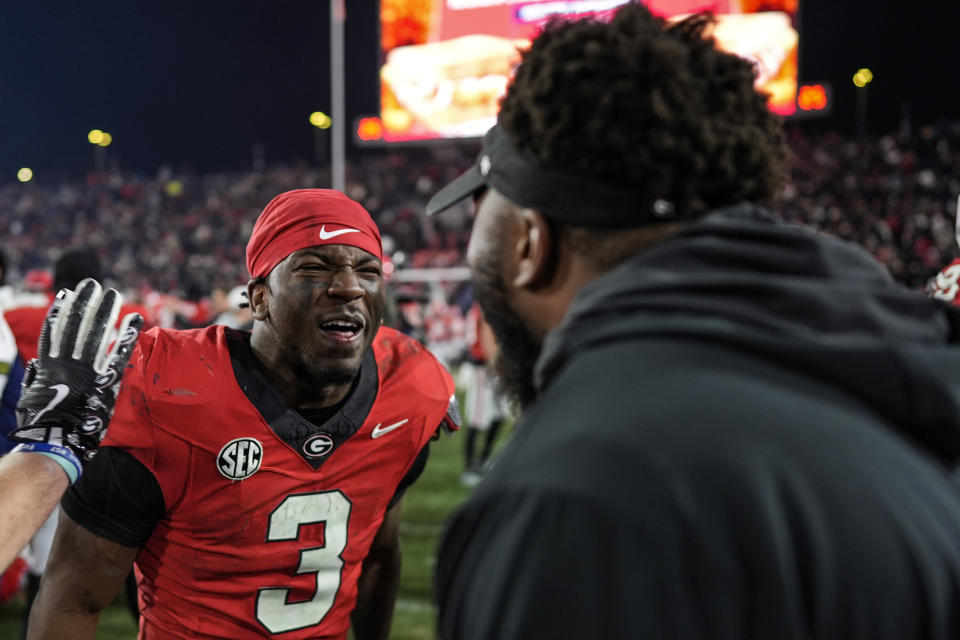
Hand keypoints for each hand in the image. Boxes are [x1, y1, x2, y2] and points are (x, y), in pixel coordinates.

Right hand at [11, 278, 142, 463]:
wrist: (57, 443)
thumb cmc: (41, 425)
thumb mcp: (30, 399)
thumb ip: (35, 379)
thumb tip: (35, 366)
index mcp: (48, 365)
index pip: (55, 331)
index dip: (62, 311)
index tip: (67, 294)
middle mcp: (68, 362)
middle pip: (77, 325)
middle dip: (86, 303)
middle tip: (93, 284)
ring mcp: (88, 369)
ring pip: (97, 332)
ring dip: (105, 310)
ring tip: (111, 293)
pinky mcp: (107, 380)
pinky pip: (120, 352)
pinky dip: (128, 335)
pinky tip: (136, 319)